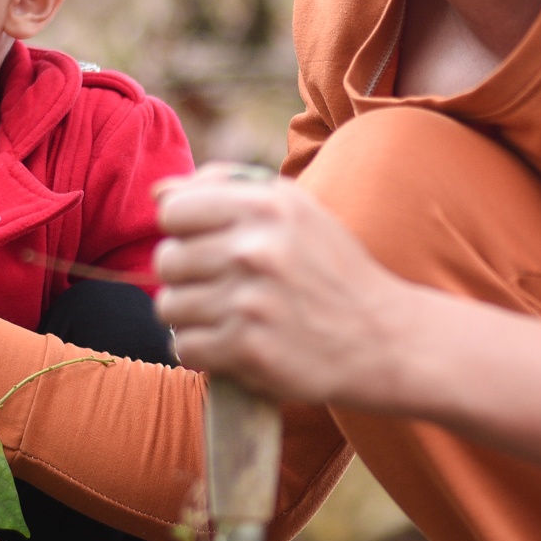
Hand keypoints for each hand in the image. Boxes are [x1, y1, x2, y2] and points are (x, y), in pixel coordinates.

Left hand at [152, 164, 419, 406]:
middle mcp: (255, 248)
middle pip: (167, 260)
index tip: (207, 246)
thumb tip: (158, 194)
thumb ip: (226, 189)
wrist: (382, 338)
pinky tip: (232, 344)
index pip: (173, 211)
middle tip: (222, 287)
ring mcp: (250, 301)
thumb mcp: (294, 210)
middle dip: (186, 277)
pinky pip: (184, 346)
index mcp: (266, 205)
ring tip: (228, 316)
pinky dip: (202, 350)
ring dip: (192, 316)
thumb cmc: (331, 269)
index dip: (183, 231)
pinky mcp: (247, 349)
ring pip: (169, 306)